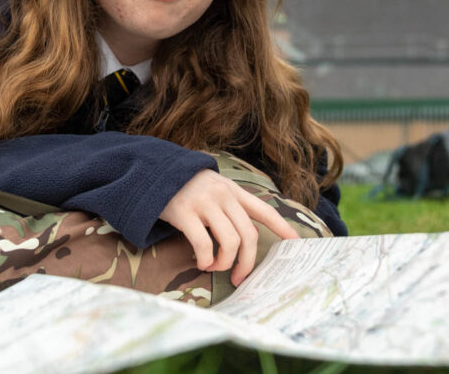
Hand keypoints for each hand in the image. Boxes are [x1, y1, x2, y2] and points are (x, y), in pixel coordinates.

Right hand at [159, 170, 298, 285]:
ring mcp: (205, 203)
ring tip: (213, 267)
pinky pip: (204, 244)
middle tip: (238, 277)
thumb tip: (250, 236)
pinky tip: (201, 263)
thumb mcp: (213, 189)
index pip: (264, 210)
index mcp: (233, 191)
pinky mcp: (185, 212)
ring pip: (230, 242)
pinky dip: (206, 260)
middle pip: (249, 235)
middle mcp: (223, 196)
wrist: (153, 172)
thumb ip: (231, 208)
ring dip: (224, 263)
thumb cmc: (186, 187)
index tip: (296, 243)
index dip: (282, 227)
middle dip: (247, 262)